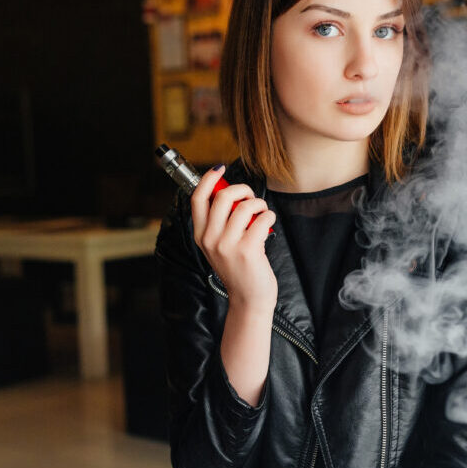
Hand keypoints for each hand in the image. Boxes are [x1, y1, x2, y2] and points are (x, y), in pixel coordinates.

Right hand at [191, 166, 277, 313]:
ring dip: (259, 204)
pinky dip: (269, 215)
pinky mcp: (247, 250)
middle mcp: (210, 239)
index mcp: (200, 235)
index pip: (197, 199)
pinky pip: (262, 218)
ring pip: (245, 206)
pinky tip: (269, 222)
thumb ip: (221, 222)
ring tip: (262, 212)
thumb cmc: (239, 268)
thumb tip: (232, 192)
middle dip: (242, 189)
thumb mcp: (220, 246)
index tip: (219, 169)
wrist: (249, 299)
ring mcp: (227, 245)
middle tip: (251, 197)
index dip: (208, 179)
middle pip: (223, 196)